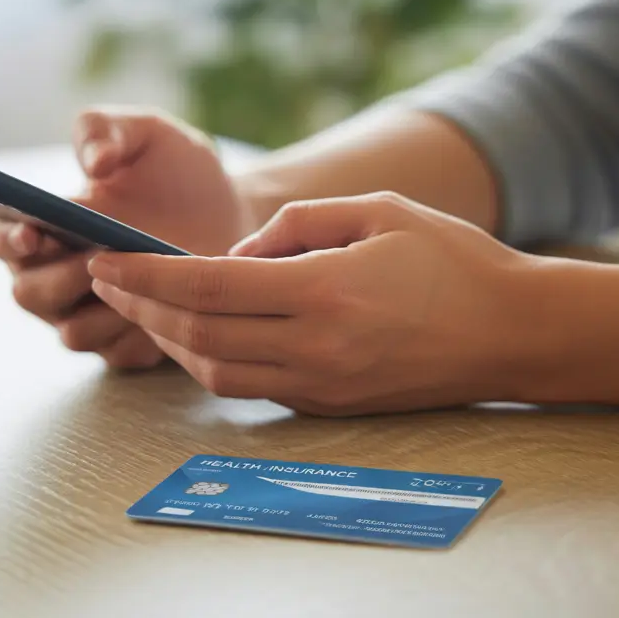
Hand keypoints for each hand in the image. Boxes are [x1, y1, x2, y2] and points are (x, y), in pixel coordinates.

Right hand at [0, 107, 255, 368]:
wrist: (233, 210)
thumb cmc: (175, 170)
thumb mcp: (145, 132)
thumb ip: (106, 130)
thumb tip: (93, 162)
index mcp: (38, 222)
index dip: (1, 238)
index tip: (32, 230)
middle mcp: (51, 274)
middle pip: (26, 292)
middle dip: (57, 277)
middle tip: (94, 256)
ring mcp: (87, 314)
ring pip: (71, 332)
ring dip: (101, 308)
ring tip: (140, 278)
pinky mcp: (125, 345)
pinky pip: (118, 353)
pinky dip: (139, 333)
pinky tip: (168, 305)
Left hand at [86, 192, 549, 414]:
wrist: (513, 333)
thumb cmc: (452, 259)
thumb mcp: (378, 211)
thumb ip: (296, 226)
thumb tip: (234, 259)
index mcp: (326, 293)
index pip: (207, 289)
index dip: (146, 276)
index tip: (105, 258)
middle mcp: (317, 350)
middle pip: (198, 338)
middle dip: (142, 308)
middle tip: (108, 278)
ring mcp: (322, 387)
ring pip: (216, 373)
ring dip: (169, 341)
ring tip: (144, 305)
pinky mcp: (330, 406)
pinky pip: (251, 386)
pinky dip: (211, 359)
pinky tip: (198, 330)